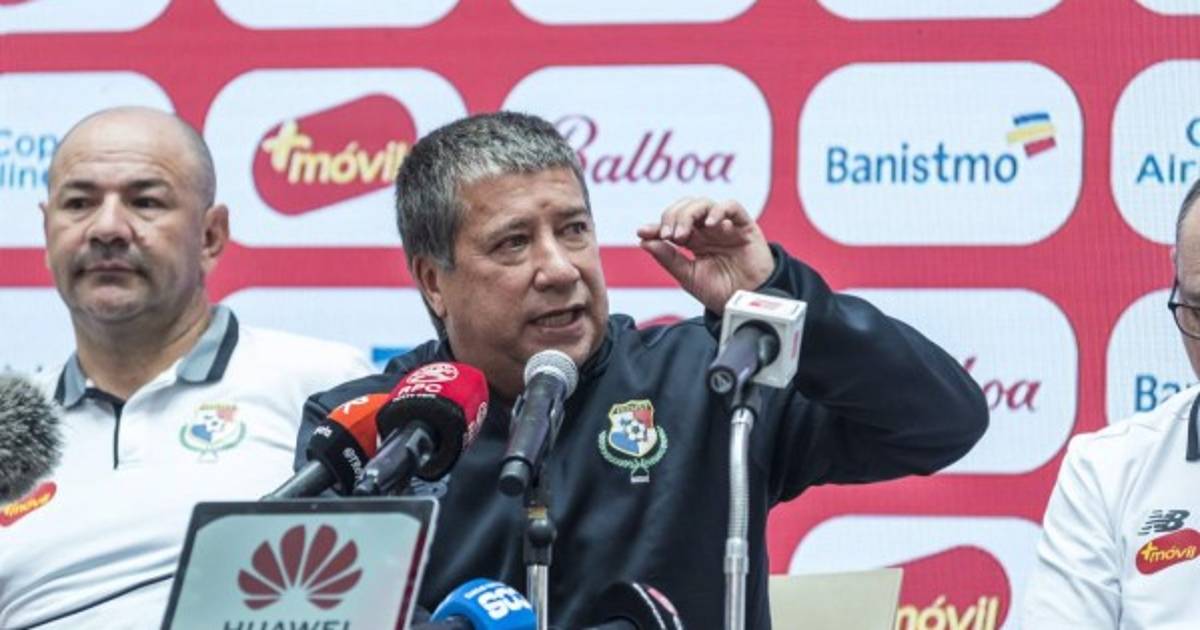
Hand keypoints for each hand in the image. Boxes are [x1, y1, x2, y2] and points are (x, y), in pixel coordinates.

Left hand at [637, 197, 774, 313]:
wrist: (747, 305)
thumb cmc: (721, 292)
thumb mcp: (689, 277)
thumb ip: (669, 259)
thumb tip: (645, 242)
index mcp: (694, 241)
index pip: (672, 225)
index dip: (656, 226)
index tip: (643, 232)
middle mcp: (707, 230)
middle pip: (685, 208)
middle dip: (672, 218)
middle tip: (669, 237)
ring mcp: (725, 226)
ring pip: (703, 204)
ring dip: (688, 214)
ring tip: (683, 235)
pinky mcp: (745, 226)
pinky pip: (731, 207)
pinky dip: (718, 210)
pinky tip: (708, 225)